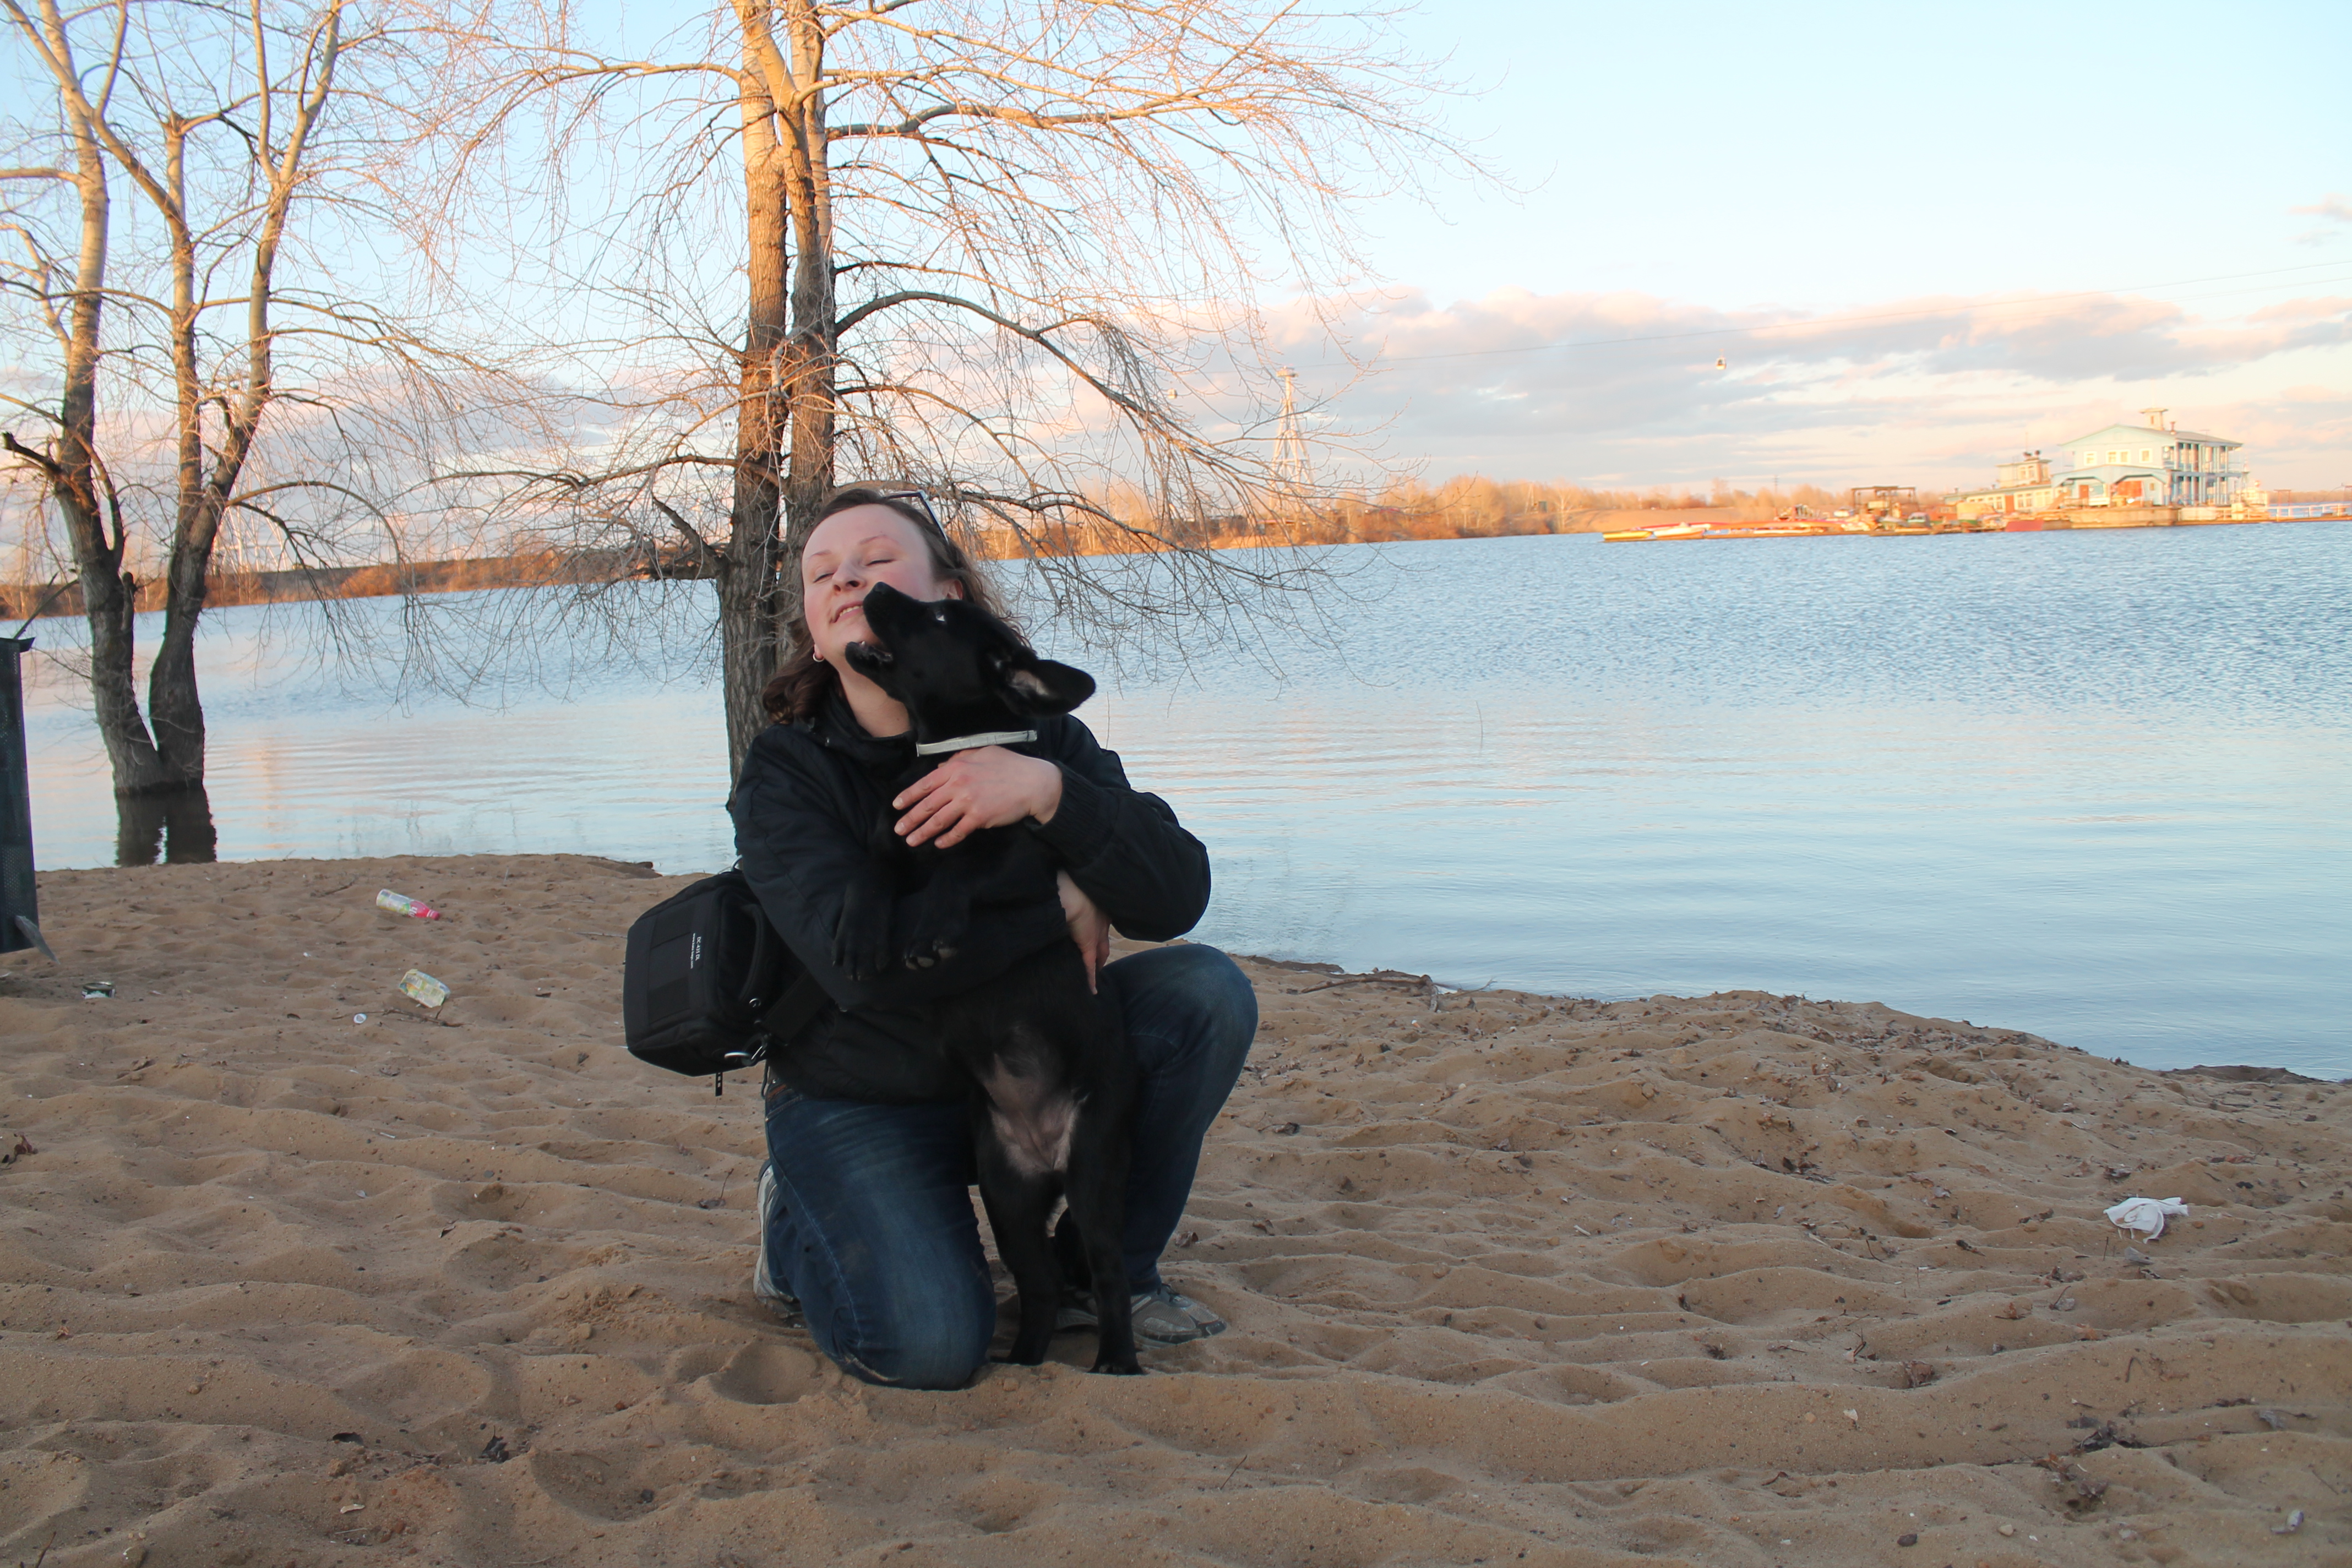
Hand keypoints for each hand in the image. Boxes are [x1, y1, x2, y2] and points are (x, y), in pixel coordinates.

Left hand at [893, 747, 1061, 848]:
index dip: (908, 796)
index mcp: (956, 768)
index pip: (925, 784)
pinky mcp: (979, 818)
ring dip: (922, 833)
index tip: (897, 806)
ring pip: (938, 821)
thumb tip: (939, 768)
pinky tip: (939, 844)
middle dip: (910, 819)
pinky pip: (958, 831)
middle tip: (898, 830)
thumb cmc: (1010, 765)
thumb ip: (958, 759)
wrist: (1034, 783)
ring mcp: (968, 802)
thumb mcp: (982, 753)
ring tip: (911, 842)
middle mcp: (958, 785)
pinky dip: (947, 839)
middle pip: (927, 805)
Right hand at [1057, 870, 1109, 992]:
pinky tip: (1091, 989)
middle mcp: (1101, 921)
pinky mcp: (1089, 944)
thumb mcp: (1070, 885)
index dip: (1098, 931)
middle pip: (1104, 941)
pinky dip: (1091, 978)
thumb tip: (1054, 889)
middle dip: (1101, 952)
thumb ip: (1067, 891)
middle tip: (1097, 962)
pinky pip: (1090, 966)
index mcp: (1098, 904)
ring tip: (1093, 976)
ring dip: (1097, 964)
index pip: (1100, 922)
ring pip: (1100, 954)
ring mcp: (1097, 933)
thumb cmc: (1067, 881)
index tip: (1093, 935)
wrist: (1069, 890)